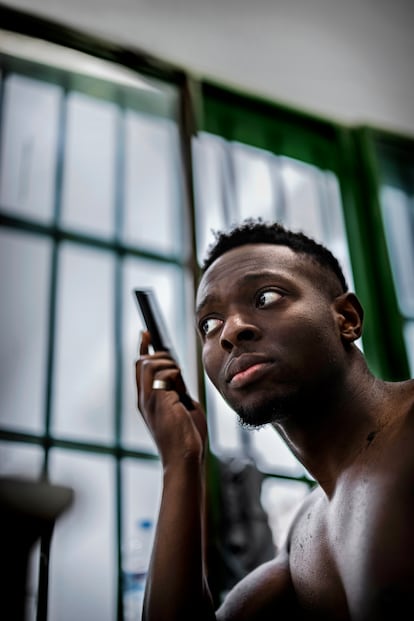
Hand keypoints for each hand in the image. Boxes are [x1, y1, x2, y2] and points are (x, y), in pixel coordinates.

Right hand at [135, 331, 207, 466]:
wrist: (186, 458)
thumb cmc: (188, 438)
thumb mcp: (183, 407)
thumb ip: (178, 391)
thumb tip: (178, 376)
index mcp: (147, 402)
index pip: (140, 369)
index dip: (143, 348)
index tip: (146, 334)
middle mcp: (143, 400)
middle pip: (141, 362)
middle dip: (158, 355)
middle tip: (175, 363)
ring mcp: (148, 400)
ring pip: (148, 364)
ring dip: (167, 364)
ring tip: (179, 378)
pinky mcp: (158, 401)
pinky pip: (163, 373)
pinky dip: (174, 373)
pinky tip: (180, 388)